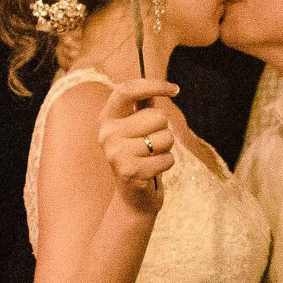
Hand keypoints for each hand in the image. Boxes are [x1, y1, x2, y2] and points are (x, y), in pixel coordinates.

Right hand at [97, 79, 179, 211]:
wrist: (133, 197)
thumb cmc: (139, 156)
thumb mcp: (138, 129)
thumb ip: (144, 107)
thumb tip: (159, 86)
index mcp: (107, 118)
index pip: (127, 90)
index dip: (153, 85)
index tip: (175, 89)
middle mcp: (106, 134)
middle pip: (157, 116)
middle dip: (164, 129)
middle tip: (151, 144)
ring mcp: (116, 153)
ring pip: (165, 138)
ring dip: (166, 149)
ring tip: (151, 158)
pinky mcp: (129, 171)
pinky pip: (167, 158)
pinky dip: (167, 164)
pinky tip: (153, 171)